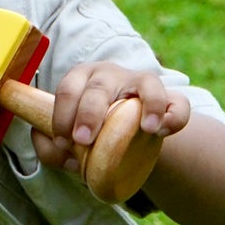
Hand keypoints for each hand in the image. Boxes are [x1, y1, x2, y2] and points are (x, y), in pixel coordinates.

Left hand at [31, 62, 189, 175]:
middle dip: (89, 113)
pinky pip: (176, 102)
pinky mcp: (166, 96)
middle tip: (83, 140)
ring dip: (144, 107)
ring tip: (145, 130)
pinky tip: (160, 131)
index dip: (62, 115)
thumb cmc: (91, 136)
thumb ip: (53, 150)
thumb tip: (49, 145)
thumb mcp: (71, 142)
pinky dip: (171, 115)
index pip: (67, 89)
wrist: (126, 139)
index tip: (63, 141)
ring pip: (144, 82)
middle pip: (98, 87)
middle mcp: (108, 75)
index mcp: (80, 80)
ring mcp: (138, 82)